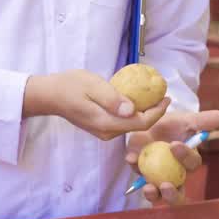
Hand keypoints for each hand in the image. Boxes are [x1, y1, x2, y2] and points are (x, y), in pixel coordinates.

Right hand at [24, 70, 168, 140]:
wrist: (50, 96)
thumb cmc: (70, 86)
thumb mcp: (93, 86)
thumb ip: (112, 98)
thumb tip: (132, 109)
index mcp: (106, 123)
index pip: (140, 122)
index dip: (157, 112)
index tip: (167, 97)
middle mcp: (107, 132)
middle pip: (138, 126)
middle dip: (154, 113)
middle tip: (164, 95)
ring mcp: (104, 132)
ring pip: (132, 126)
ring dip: (145, 113)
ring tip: (154, 96)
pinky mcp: (102, 128)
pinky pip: (123, 123)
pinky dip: (134, 113)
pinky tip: (137, 101)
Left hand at [126, 108, 218, 205]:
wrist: (150, 123)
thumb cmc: (172, 124)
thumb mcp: (186, 120)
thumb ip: (202, 120)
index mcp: (189, 163)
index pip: (192, 164)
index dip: (185, 156)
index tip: (174, 144)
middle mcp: (174, 176)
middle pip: (178, 195)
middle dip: (173, 195)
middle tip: (165, 186)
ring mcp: (156, 178)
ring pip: (157, 195)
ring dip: (153, 194)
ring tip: (148, 187)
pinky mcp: (140, 173)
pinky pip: (137, 177)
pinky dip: (134, 169)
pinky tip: (130, 158)